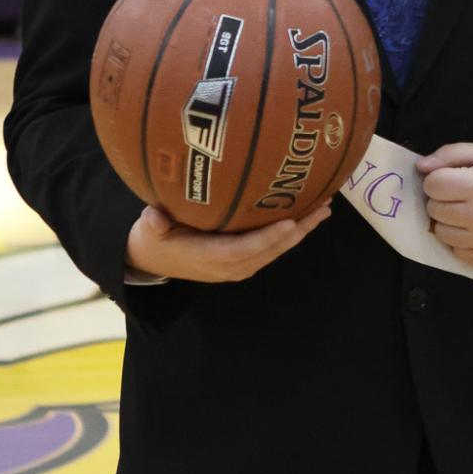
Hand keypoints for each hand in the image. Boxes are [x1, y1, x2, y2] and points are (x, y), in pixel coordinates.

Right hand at [125, 202, 330, 281]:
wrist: (153, 260)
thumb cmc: (153, 240)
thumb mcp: (147, 231)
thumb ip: (152, 224)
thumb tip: (154, 216)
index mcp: (210, 259)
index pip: (243, 250)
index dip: (266, 238)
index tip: (288, 222)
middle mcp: (231, 266)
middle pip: (271, 250)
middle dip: (299, 229)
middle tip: (323, 207)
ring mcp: (240, 265)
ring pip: (277, 249)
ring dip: (302, 230)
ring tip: (324, 207)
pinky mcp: (244, 260)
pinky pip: (272, 247)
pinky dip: (291, 231)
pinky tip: (307, 214)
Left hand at [416, 143, 472, 264]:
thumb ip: (451, 154)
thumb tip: (420, 167)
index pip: (432, 185)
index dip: (439, 178)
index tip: (453, 177)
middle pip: (433, 209)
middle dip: (442, 199)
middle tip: (461, 194)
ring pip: (441, 232)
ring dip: (448, 221)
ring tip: (467, 211)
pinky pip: (456, 251)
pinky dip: (460, 240)